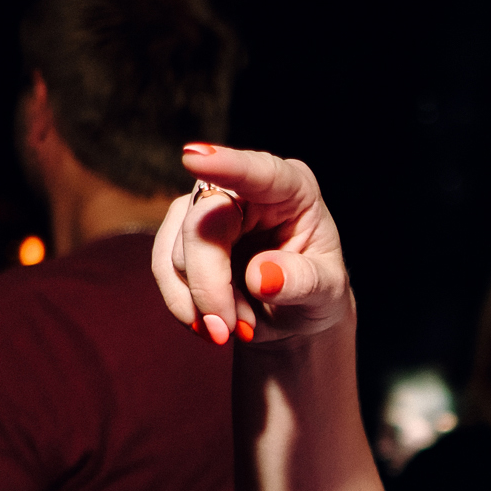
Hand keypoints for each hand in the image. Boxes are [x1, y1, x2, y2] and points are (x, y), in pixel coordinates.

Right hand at [150, 145, 351, 345]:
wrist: (293, 315)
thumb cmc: (317, 293)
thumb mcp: (327, 293)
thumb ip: (303, 282)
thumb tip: (261, 276)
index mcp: (292, 189)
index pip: (259, 172)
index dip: (226, 165)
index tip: (194, 158)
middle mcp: (246, 190)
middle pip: (203, 223)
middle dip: (209, 286)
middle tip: (228, 332)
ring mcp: (208, 207)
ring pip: (177, 251)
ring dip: (202, 302)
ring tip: (238, 327)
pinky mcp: (181, 233)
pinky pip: (163, 268)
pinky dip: (184, 304)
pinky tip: (211, 324)